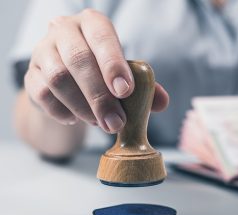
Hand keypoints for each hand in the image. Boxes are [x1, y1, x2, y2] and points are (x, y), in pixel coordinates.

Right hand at [25, 9, 168, 132]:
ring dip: (82, 107)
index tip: (125, 91)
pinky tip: (76, 120)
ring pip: (58, 79)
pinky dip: (62, 111)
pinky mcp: (30, 74)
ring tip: (100, 124)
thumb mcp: (124, 74)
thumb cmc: (102, 72)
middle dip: (100, 96)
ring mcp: (43, 51)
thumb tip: (162, 102)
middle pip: (78, 60)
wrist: (69, 81)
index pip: (102, 37)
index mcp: (93, 23)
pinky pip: (42, 94)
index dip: (113, 64)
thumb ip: (144, 87)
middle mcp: (65, 30)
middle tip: (115, 122)